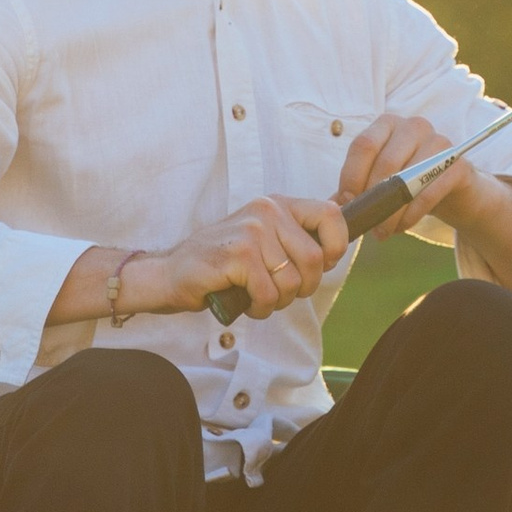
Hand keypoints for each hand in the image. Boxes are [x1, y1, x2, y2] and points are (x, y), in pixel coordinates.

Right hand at [129, 194, 348, 321]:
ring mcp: (251, 232)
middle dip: (302, 288)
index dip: (335, 247)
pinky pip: (268, 294)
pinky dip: (259, 308)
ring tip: (255, 295)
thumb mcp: (263, 239)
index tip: (321, 265)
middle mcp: (266, 211)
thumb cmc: (222, 262)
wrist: (171, 273)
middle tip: (277, 291)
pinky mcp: (237, 256)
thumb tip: (339, 240)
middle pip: (315, 259)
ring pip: (292, 282)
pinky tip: (242, 300)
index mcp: (277, 204)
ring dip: (277, 301)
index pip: (331, 215)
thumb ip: (296, 236)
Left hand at [337, 112, 468, 238]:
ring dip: (391, 212)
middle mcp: (413, 126)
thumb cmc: (407, 183)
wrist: (451, 190)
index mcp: (387, 124)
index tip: (347, 204)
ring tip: (382, 232)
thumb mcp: (379, 181)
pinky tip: (402, 227)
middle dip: (372, 199)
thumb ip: (355, 189)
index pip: (363, 145)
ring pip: (407, 179)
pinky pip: (430, 192)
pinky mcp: (458, 165)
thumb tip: (332, 206)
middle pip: (385, 162)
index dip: (352, 176)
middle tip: (366, 225)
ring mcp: (439, 142)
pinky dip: (412, 214)